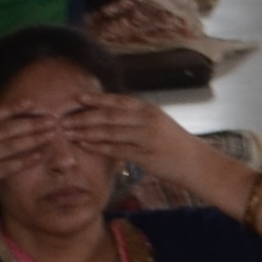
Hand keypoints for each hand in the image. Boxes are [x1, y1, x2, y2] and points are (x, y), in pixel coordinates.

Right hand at [0, 94, 83, 220]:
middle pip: (5, 129)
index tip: (31, 103)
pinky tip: (37, 157)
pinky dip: (22, 161)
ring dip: (32, 139)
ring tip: (51, 134)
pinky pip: (4, 168)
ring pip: (8, 146)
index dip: (12, 109)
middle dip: (31, 123)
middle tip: (52, 118)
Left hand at [68, 93, 232, 205]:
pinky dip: (98, 147)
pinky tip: (85, 146)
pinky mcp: (145, 155)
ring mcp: (146, 137)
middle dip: (85, 116)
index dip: (97, 99)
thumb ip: (138, 119)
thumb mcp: (160, 124)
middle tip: (64, 118)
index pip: (119, 101)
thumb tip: (114, 116)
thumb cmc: (177, 145)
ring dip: (86, 132)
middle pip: (110, 115)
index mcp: (150, 110)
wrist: (197, 163)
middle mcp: (147, 120)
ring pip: (110, 131)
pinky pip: (116, 149)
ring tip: (68, 132)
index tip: (78, 97)